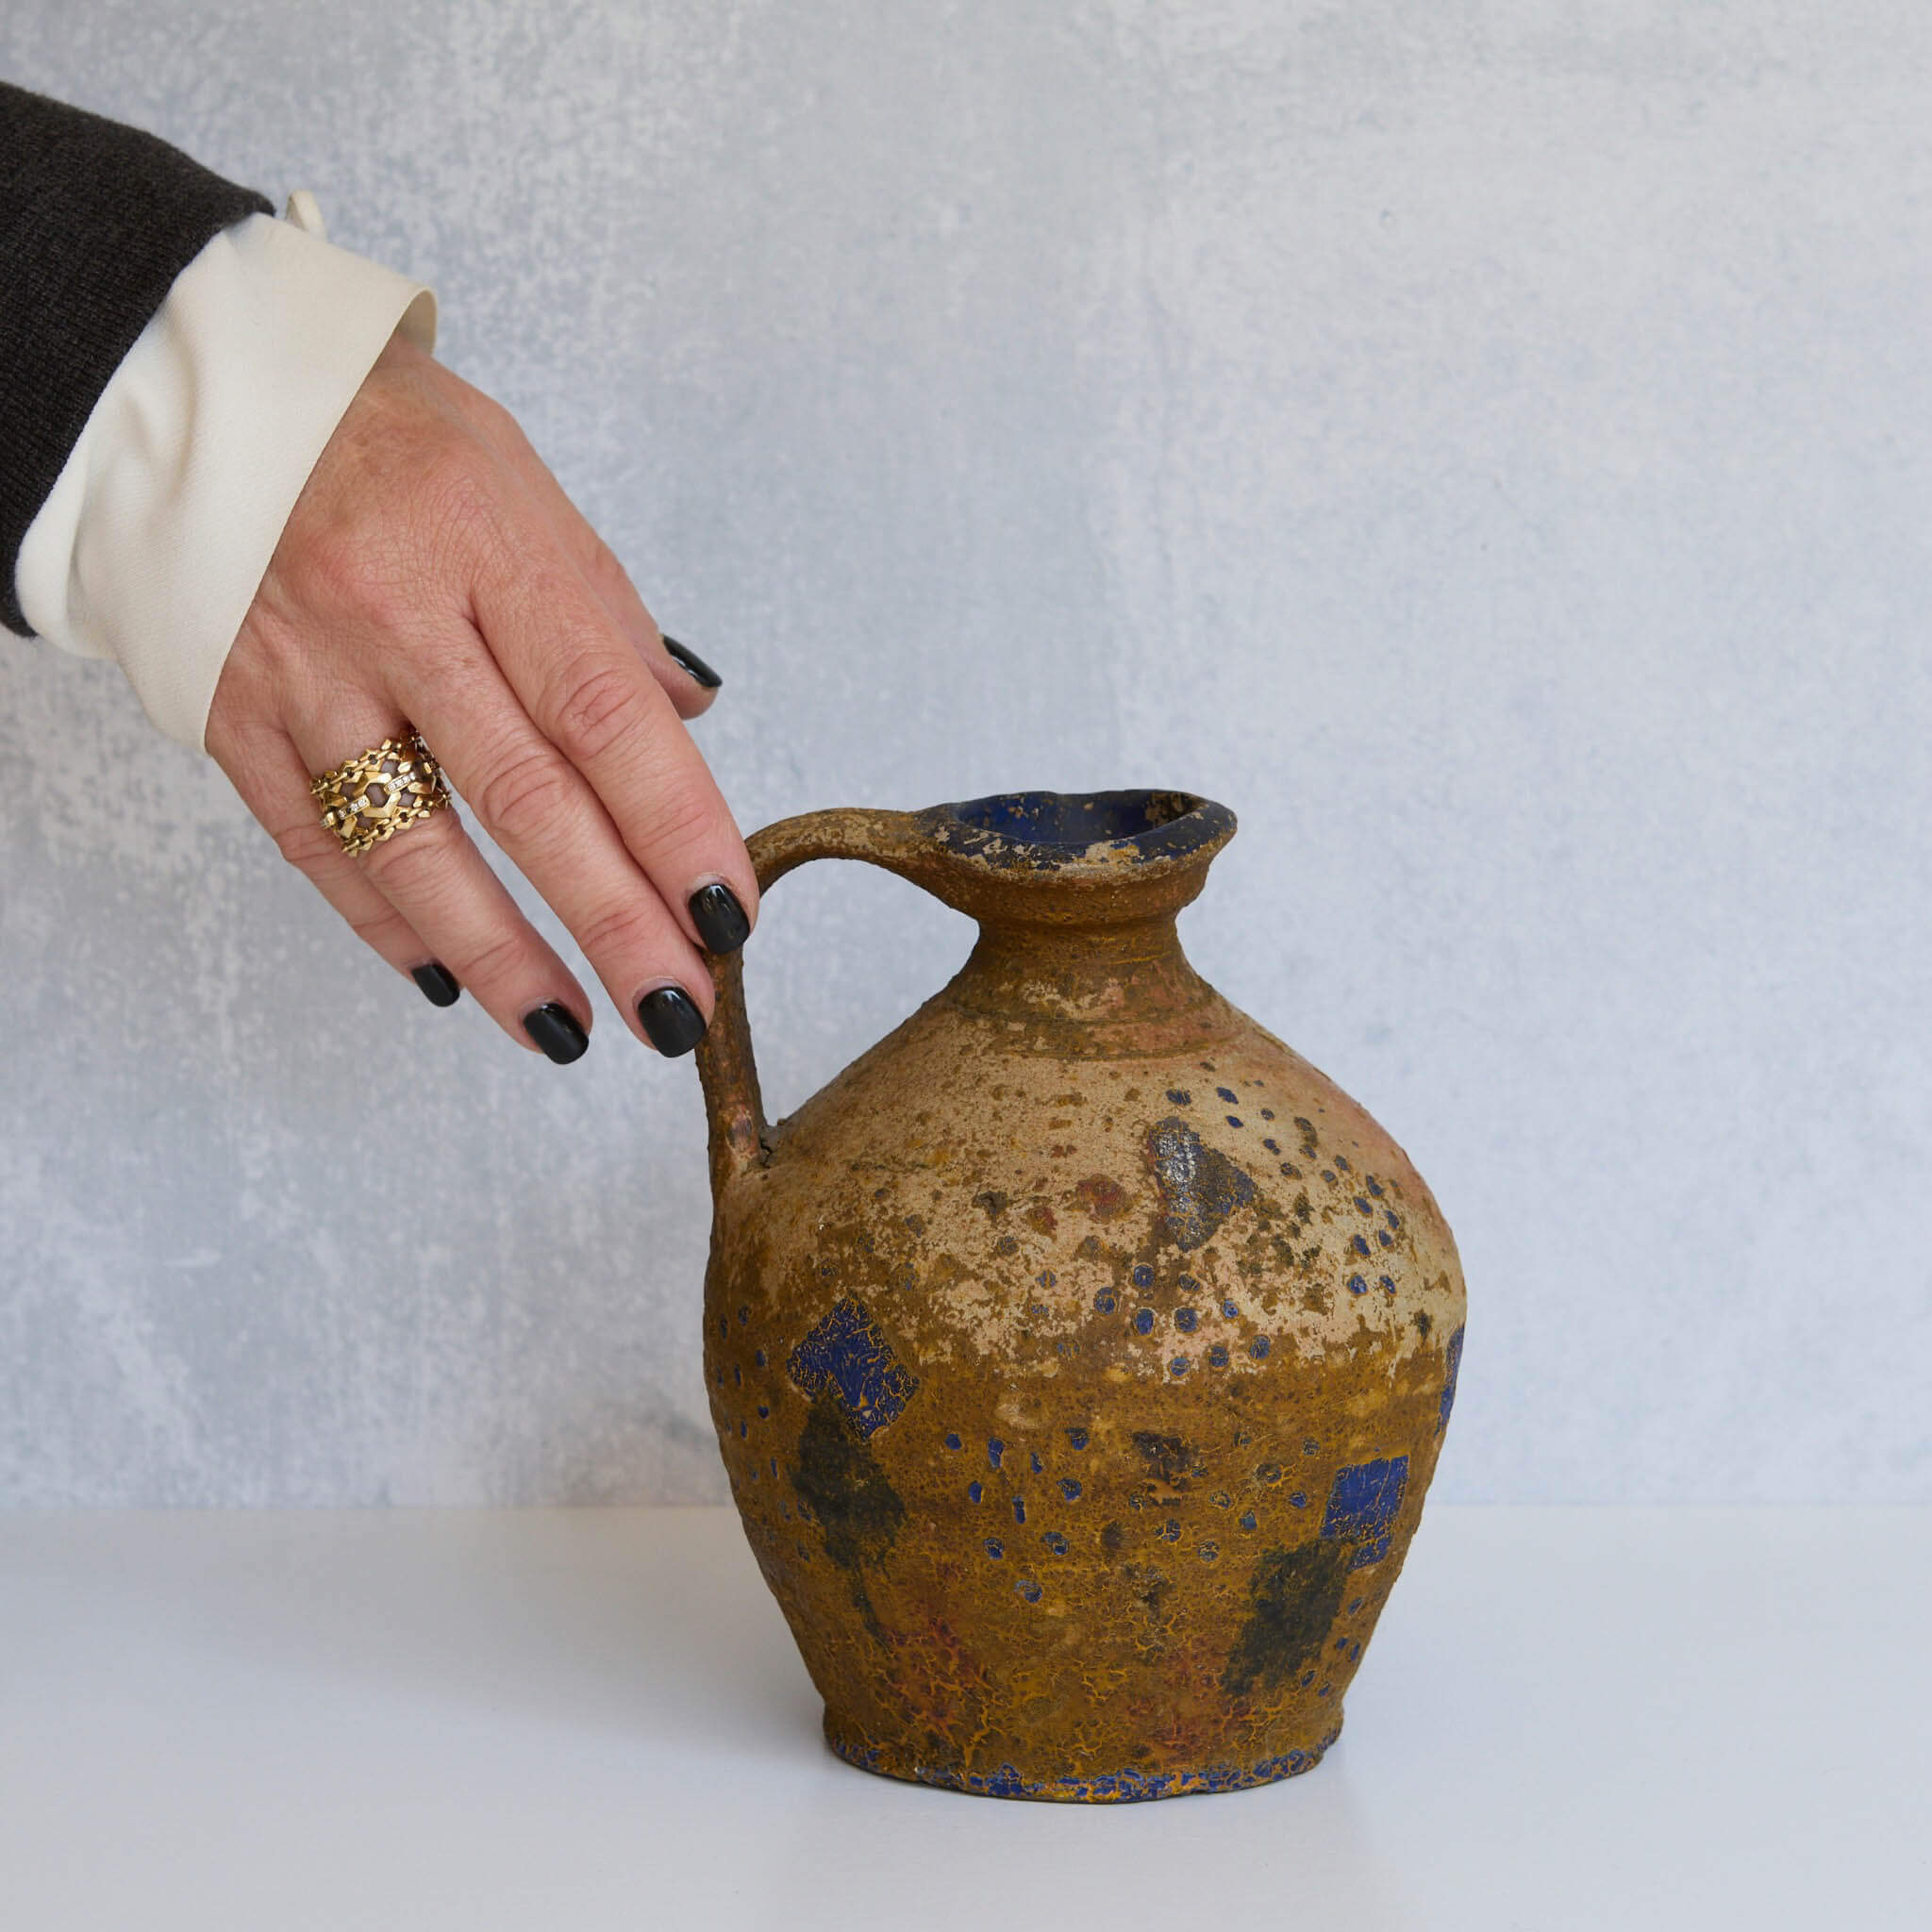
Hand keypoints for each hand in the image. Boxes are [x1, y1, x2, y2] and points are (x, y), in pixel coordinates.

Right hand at [206, 332, 754, 1060]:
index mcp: (486, 551)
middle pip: (524, 797)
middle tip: (676, 1008)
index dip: (674, 826)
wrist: (202, 396)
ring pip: (410, 845)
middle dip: (612, 918)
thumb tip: (686, 717)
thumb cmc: (390, 437)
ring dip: (502, 953)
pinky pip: (312, 843)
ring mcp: (302, 675)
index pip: (603, 714)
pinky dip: (384, 922)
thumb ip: (605, 613)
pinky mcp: (232, 718)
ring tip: (569, 1030)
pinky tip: (450, 979)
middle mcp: (392, 618)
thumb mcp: (521, 484)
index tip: (727, 914)